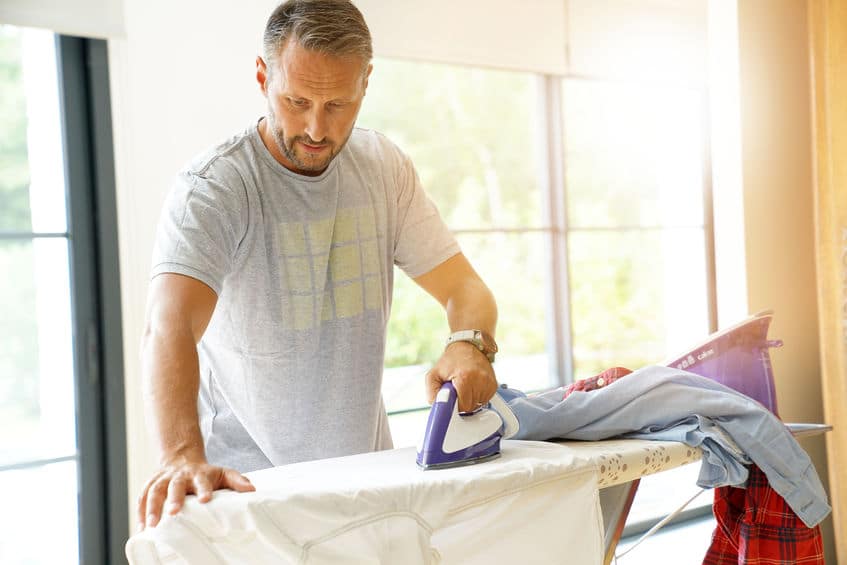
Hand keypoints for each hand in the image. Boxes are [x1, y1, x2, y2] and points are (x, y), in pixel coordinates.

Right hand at [136, 457, 254, 530]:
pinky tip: (140, 528)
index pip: (202, 480)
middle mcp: (179, 476)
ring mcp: (163, 479)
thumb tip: (252, 490)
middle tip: (173, 513)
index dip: (204, 489)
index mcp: (199, 474)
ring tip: (151, 526)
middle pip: (175, 485)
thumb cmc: (205, 473)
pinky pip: (142, 498)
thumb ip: (237, 481)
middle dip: (173, 498)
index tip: (206, 499)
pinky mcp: (150, 485)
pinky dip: (140, 512)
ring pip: (154, 491)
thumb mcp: (223, 473)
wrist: (181, 460)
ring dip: (151, 507)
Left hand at [426, 341, 497, 412]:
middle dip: (462, 402)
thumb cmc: (451, 360)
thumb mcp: (433, 375)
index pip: (463, 407)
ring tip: (465, 386)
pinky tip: (472, 386)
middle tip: (457, 390)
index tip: (452, 399)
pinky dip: (478, 397)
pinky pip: (485, 400)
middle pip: (471, 407)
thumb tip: (437, 407)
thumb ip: (432, 393)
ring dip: (470, 400)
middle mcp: (480, 380)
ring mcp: (488, 382)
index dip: (455, 405)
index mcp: (465, 378)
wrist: (467, 347)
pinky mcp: (494, 384)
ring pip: (478, 405)